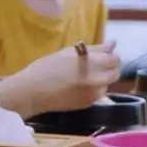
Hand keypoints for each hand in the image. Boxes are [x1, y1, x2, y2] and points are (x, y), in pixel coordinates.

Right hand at [1, 41, 120, 118]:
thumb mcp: (67, 53)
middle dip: (108, 68)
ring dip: (101, 79)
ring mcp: (94, 93)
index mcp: (92, 63)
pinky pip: (97, 93)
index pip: (114, 58)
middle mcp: (97, 79)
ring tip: (82, 77)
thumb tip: (113, 43)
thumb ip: (94, 49)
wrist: (31, 92)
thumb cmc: (45, 68)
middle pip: (115, 72)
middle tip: (93, 66)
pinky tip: (77, 87)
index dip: (108, 56)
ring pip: (107, 84)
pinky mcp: (89, 104)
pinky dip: (92, 89)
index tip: (100, 55)